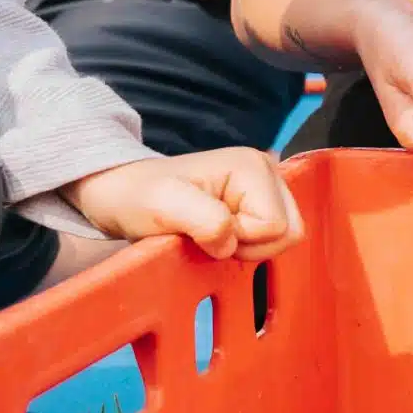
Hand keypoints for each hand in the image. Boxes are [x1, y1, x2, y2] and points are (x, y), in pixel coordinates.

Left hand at [63, 147, 304, 260]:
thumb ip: (205, 220)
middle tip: (210, 235)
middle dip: (250, 245)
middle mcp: (267, 170)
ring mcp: (264, 186)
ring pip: (285, 237)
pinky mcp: (257, 201)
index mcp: (252, 166)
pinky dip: (246, 245)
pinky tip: (220, 234)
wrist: (122, 193)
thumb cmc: (138, 196)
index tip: (205, 231)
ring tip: (212, 234)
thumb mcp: (164, 206)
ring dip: (247, 247)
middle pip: (291, 231)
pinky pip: (272, 237)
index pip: (276, 226)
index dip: (242, 239)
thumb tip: (231, 241)